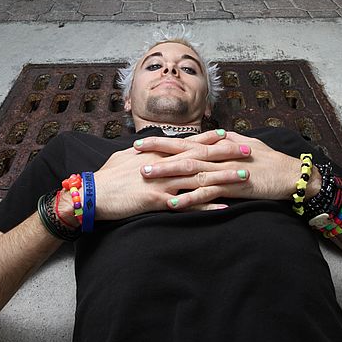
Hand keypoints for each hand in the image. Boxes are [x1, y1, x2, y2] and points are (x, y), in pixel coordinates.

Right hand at [92, 133, 251, 219]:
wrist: (91, 194)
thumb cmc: (106, 177)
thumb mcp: (125, 158)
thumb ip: (142, 153)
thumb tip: (149, 148)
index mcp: (157, 154)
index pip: (188, 143)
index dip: (210, 139)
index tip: (229, 135)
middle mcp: (163, 165)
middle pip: (201, 157)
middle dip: (227, 154)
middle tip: (249, 151)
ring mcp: (162, 182)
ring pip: (200, 178)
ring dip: (224, 177)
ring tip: (245, 177)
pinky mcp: (157, 200)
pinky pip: (188, 204)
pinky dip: (207, 205)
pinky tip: (224, 206)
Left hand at [134, 130, 319, 208]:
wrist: (291, 174)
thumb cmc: (269, 161)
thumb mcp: (246, 146)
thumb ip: (226, 142)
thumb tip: (212, 137)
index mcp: (218, 147)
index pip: (185, 143)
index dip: (162, 142)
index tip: (141, 143)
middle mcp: (218, 157)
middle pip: (182, 154)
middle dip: (157, 154)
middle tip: (133, 156)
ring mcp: (224, 172)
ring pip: (191, 172)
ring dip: (167, 174)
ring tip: (146, 177)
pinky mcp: (232, 188)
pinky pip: (207, 193)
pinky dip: (190, 198)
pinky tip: (173, 203)